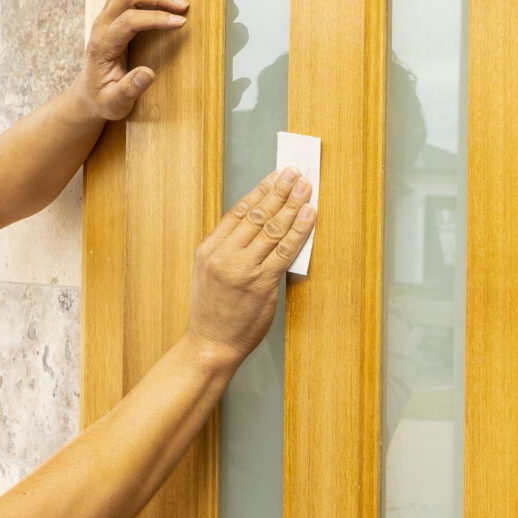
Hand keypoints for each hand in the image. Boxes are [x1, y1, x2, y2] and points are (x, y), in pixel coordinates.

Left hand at [73, 0, 189, 120]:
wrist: (88, 93)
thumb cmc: (104, 99)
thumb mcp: (115, 103)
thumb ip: (130, 89)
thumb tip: (148, 74)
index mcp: (102, 45)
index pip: (129, 20)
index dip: (156, 18)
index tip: (181, 22)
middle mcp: (100, 25)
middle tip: (183, 5)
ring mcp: (104, 17)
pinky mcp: (110, 14)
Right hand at [186, 168, 315, 369]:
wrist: (211, 344)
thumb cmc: (213, 311)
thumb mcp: (209, 272)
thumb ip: (228, 248)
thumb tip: (257, 224)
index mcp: (209, 249)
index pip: (238, 211)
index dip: (260, 191)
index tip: (275, 176)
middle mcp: (224, 255)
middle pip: (257, 215)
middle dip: (278, 191)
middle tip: (294, 173)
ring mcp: (243, 269)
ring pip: (272, 229)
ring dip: (292, 205)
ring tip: (305, 188)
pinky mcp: (261, 284)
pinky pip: (284, 251)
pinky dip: (299, 230)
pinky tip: (308, 215)